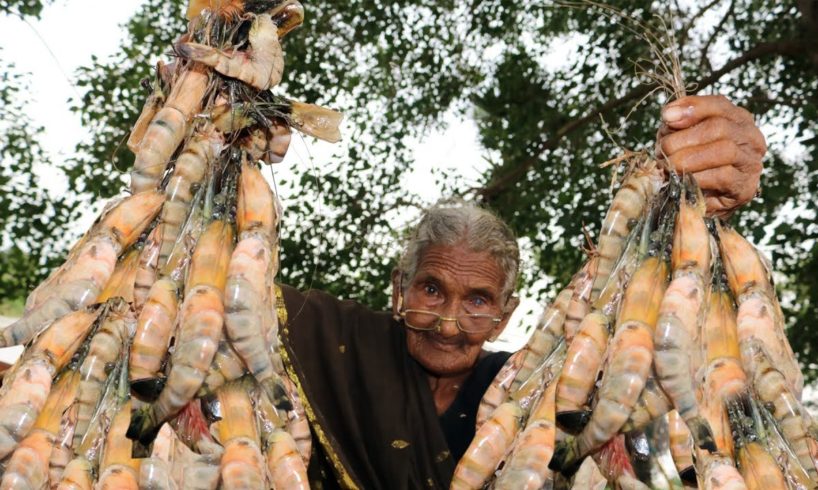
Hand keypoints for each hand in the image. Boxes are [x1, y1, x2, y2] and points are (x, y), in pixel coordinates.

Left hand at [656, 95, 765, 217]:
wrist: (698, 201)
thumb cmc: (689, 163)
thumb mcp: (680, 138)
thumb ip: (677, 125)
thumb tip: (669, 115)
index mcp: (737, 119)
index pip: (719, 104)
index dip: (692, 108)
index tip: (666, 118)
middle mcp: (750, 137)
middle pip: (720, 127)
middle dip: (684, 139)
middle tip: (662, 151)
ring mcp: (751, 162)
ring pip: (724, 150)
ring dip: (688, 159)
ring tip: (668, 166)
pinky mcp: (745, 187)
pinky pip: (723, 176)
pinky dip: (697, 177)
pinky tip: (682, 180)